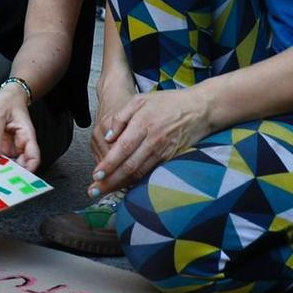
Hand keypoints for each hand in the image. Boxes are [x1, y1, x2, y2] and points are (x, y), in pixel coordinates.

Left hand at [0, 87, 40, 170]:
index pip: (34, 158)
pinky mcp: (5, 144)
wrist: (8, 94)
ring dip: (2, 168)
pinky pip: (1, 156)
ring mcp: (13, 145)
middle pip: (22, 164)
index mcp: (27, 136)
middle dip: (12, 173)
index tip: (18, 178)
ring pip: (10, 162)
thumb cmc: (7, 101)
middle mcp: (22, 143)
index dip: (29, 170)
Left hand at [87, 86, 212, 198]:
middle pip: (129, 166)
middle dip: (110, 181)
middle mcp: (153, 141)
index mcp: (143, 124)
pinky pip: (150, 174)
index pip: (122, 148)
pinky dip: (136, 182)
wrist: (198, 110)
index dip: (108, 164)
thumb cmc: (166, 103)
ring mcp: (163, 152)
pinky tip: (124, 187)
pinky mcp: (170, 159)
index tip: (95, 174)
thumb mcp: (139, 100)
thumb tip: (107, 137)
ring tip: (105, 191)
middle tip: (94, 191)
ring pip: (139, 174)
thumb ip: (120, 117)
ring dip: (121, 185)